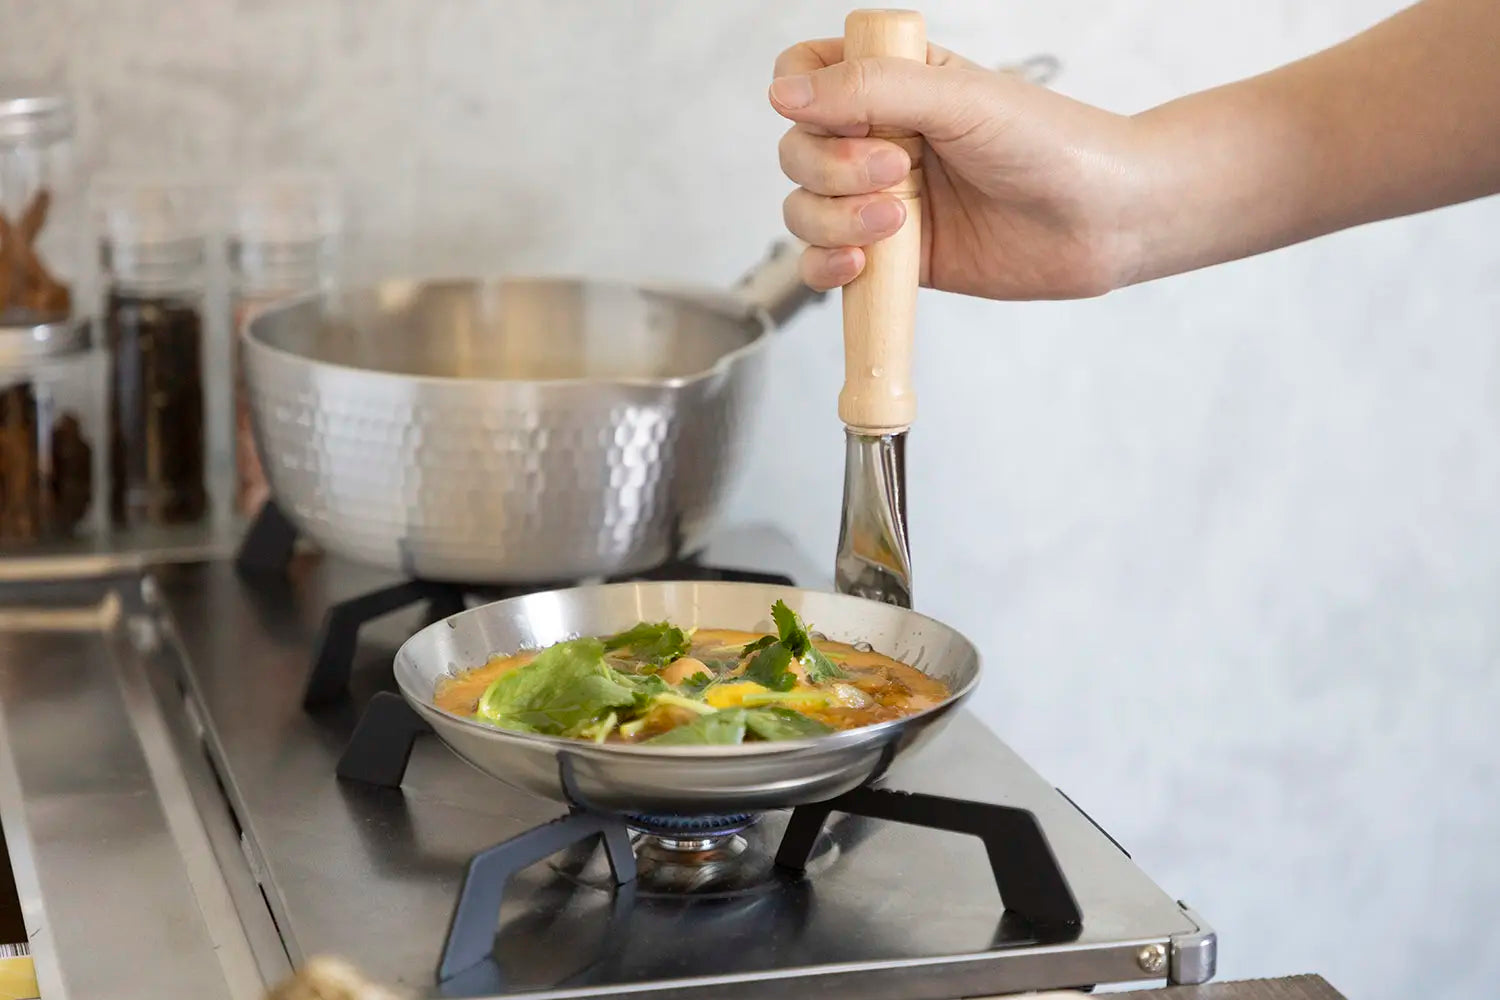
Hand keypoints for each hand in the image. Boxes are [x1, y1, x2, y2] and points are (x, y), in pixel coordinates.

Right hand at [770, 39, 1146, 299]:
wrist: (1105, 220)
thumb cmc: (1052, 144)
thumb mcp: (959, 99)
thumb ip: (870, 89)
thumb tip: (782, 94)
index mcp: (895, 82)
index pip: (805, 75)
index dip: (804, 98)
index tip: (839, 117)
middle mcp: (879, 138)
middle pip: (796, 149)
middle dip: (830, 167)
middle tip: (895, 170)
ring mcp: (882, 199)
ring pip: (803, 209)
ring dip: (833, 220)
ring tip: (898, 223)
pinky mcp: (892, 257)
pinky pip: (824, 263)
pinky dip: (826, 267)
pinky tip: (862, 263)